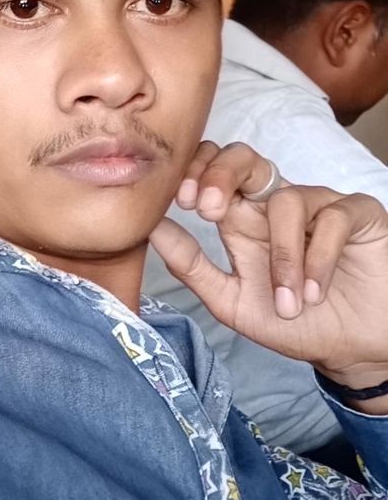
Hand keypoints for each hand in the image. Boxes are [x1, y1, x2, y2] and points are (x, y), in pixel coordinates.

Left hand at [150, 141, 387, 401]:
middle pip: (244, 157)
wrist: (353, 351)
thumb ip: (191, 266)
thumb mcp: (233, 301)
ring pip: (287, 199)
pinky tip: (315, 293)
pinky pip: (332, 217)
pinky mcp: (358, 214)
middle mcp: (276, 205)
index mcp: (243, 218)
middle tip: (207, 210)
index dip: (195, 171)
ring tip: (288, 301)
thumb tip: (150, 228)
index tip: (181, 201)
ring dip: (283, 256)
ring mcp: (318, 205)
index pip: (213, 170)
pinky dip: (319, 259)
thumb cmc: (295, 323)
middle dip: (221, 174)